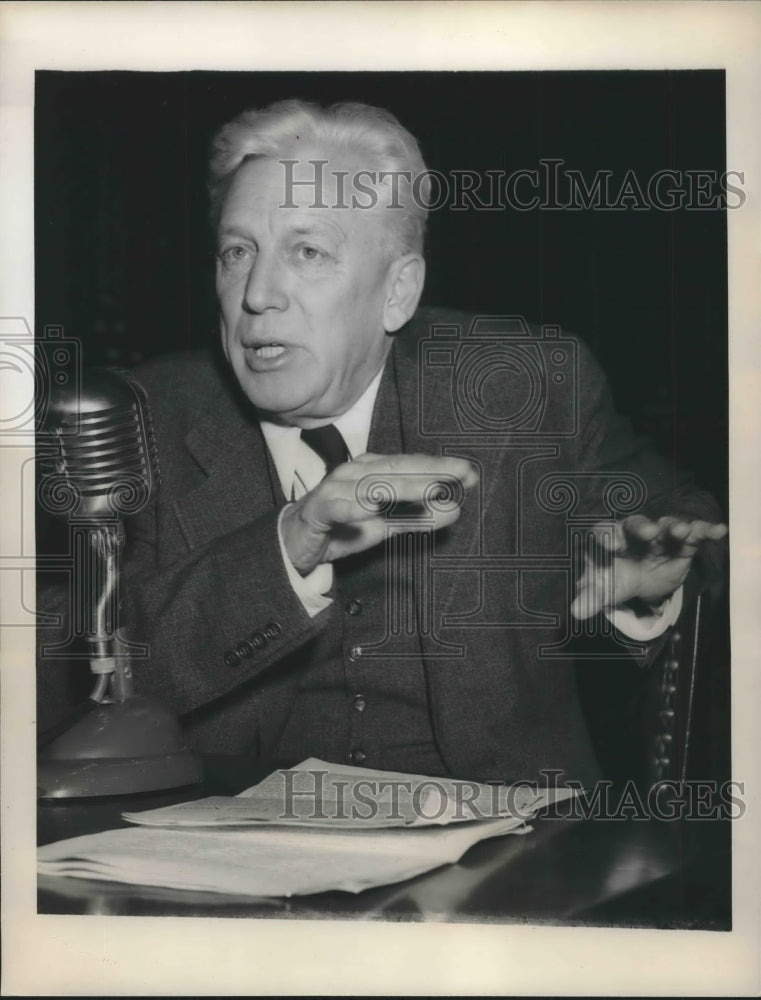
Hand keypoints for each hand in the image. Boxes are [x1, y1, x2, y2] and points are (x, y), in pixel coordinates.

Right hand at [280, 453, 478, 574]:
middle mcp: (355, 474)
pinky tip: (372, 509)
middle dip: (432, 470)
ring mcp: (335, 489)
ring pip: (371, 485)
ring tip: (431, 488)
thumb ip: (418, 518)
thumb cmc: (342, 526)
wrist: (295, 541)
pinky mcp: (317, 510)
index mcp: (372, 471)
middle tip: (462, 474)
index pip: (411, 465)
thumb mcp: (385, 525)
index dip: (441, 467)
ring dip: (403, 487)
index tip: (470, 472)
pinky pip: (336, 507)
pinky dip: (353, 507)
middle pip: (397, 469)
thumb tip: (455, 509)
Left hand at [570, 515, 727, 619]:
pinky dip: (706, 530)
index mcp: (609, 539)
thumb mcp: (603, 589)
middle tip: (649, 531)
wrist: (638, 580)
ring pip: (667, 527)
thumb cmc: (616, 578)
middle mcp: (634, 533)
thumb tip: (576, 612)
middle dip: (643, 527)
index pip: (603, 533)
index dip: (606, 537)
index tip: (609, 545)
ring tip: (682, 531)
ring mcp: (660, 537)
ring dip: (675, 527)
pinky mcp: (681, 545)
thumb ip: (591, 598)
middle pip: (636, 525)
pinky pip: (694, 535)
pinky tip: (719, 530)